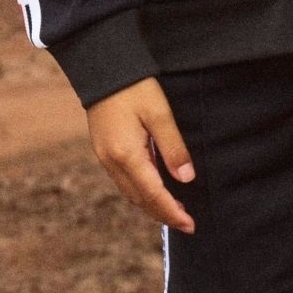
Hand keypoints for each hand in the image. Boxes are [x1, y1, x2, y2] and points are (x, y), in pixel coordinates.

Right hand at [86, 76, 196, 233]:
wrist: (102, 67)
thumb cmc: (134, 87)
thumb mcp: (160, 114)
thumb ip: (173, 148)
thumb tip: (186, 179)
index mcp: (126, 154)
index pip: (153, 194)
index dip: (173, 212)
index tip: (190, 225)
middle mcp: (111, 161)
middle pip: (140, 199)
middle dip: (163, 214)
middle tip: (187, 223)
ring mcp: (105, 156)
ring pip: (130, 192)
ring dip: (152, 205)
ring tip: (176, 210)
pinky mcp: (104, 150)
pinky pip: (124, 180)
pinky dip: (142, 192)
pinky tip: (157, 189)